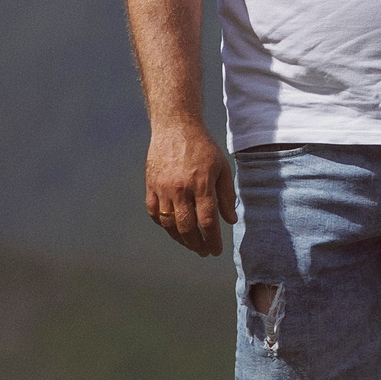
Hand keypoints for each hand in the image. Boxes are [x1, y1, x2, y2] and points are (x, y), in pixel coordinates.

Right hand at [145, 123, 235, 255]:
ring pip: (168, 224)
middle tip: (204, 251)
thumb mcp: (222, 168)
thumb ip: (226, 195)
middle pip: (186, 227)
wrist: (175, 128)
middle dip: (196, 244)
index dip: (212, 239)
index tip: (216, 250)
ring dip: (180, 239)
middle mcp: (180, 189)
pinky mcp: (150, 186)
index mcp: (201, 184)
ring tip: (191, 244)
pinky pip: (154, 213)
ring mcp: (162, 189)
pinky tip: (173, 229)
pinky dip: (164, 225)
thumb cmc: (203, 147)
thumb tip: (230, 220)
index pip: (207, 221)